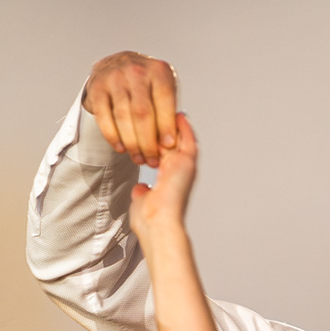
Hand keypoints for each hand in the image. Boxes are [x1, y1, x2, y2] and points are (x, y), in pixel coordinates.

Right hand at [86, 50, 178, 165]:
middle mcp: (136, 71)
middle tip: (152, 160)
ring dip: (131, 143)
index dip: (167, 125)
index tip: (169, 146)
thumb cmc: (146, 84)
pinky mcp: (97, 88)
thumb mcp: (163, 90)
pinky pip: (104, 117)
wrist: (118, 64)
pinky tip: (120, 148)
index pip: (164, 100)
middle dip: (148, 141)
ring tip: (138, 158)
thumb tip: (172, 142)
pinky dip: (112, 136)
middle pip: (142, 113)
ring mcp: (114, 77)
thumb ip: (169, 113)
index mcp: (158, 70)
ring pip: (123, 117)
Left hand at [128, 113, 198, 248]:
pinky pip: (188, 140)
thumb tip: (140, 189)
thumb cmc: (149, 219)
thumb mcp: (141, 201)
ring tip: (169, 106)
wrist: (158, 224)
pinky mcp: (188, 164)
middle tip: (159, 108)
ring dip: (175, 124)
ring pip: (181, 138)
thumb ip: (142, 192)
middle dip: (166, 126)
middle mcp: (178, 171)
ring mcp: (184, 166)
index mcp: (168, 178)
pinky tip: (179, 114)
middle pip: (173, 142)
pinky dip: (185, 127)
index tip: (150, 124)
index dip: (157, 137)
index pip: (163, 152)